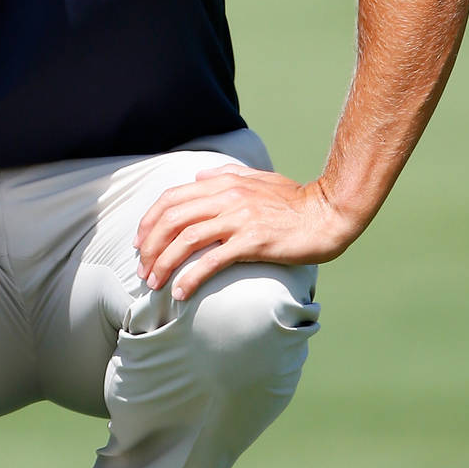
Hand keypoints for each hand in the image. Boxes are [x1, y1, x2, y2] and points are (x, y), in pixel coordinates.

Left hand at [134, 167, 358, 301]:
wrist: (328, 214)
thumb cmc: (296, 200)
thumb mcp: (259, 178)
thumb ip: (227, 174)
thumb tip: (199, 175)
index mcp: (224, 183)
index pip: (172, 199)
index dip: (149, 221)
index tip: (140, 243)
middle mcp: (226, 198)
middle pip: (172, 220)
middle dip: (150, 246)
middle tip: (142, 270)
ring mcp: (239, 219)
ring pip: (186, 240)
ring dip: (164, 264)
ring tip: (154, 284)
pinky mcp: (253, 241)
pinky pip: (212, 260)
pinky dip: (191, 277)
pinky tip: (181, 293)